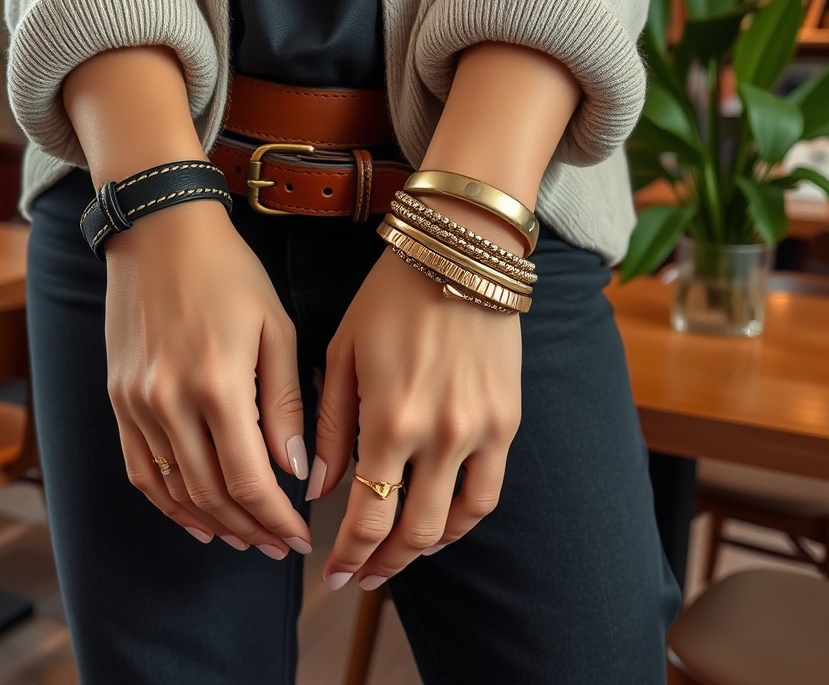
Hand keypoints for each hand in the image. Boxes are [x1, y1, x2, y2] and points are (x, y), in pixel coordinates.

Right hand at [104, 200, 312, 559]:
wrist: (158, 231)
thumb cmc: (228, 273)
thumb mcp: (275, 329)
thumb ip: (285, 404)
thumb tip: (294, 470)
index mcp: (217, 385)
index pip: (249, 480)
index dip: (276, 519)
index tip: (299, 537)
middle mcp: (168, 402)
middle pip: (210, 495)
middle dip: (250, 529)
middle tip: (278, 545)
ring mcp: (135, 403)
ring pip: (173, 490)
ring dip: (210, 522)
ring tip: (242, 540)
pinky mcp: (116, 398)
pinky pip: (138, 468)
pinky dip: (165, 502)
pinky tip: (191, 517)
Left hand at [314, 249, 521, 588]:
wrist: (462, 251)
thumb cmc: (390, 296)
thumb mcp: (342, 353)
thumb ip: (331, 427)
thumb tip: (319, 488)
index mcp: (389, 418)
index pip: (367, 515)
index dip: (348, 554)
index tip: (331, 574)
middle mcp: (439, 434)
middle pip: (411, 531)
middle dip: (380, 564)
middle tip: (359, 577)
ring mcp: (481, 430)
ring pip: (453, 522)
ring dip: (423, 551)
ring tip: (398, 559)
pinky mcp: (509, 421)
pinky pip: (489, 492)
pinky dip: (463, 520)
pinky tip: (440, 526)